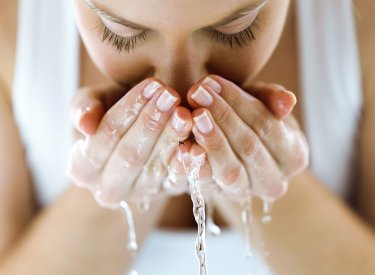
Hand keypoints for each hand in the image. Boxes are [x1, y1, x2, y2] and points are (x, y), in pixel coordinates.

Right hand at [67, 79, 194, 208]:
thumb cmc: (112, 112)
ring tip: (185, 113)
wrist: (137, 132)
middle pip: (130, 155)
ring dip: (172, 139)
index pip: (106, 136)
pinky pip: (178, 182)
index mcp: (82, 168)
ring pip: (155, 168)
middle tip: (171, 96)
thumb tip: (85, 126)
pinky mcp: (166, 193)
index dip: (128, 109)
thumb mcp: (94, 102)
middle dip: (151, 123)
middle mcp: (108, 189)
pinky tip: (197, 146)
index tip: (151, 85)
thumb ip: (83, 108)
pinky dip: (188, 165)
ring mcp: (139, 194)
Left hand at [186, 76, 308, 200]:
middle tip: (197, 93)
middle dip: (221, 117)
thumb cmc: (251, 120)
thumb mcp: (263, 103)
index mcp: (293, 156)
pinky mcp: (220, 196)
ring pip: (230, 170)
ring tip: (193, 116)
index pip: (267, 126)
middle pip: (249, 147)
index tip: (212, 82)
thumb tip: (287, 102)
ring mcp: (246, 192)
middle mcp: (274, 181)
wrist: (234, 148)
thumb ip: (273, 99)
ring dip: (211, 141)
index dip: (239, 103)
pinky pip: (208, 184)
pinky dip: (196, 166)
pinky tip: (184, 147)